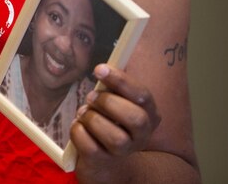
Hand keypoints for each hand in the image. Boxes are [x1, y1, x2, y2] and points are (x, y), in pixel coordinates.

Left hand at [71, 64, 161, 181]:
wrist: (105, 160)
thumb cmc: (109, 121)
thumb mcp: (117, 102)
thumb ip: (113, 86)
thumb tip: (104, 66)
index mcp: (149, 114)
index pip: (142, 96)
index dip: (121, 81)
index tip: (99, 69)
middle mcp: (142, 135)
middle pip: (135, 118)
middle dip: (108, 102)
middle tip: (91, 97)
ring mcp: (123, 151)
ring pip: (113, 136)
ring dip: (92, 119)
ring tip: (84, 114)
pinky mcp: (102, 161)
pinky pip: (89, 146)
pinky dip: (78, 132)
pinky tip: (79, 126)